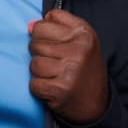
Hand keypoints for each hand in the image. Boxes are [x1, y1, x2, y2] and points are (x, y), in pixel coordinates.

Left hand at [29, 9, 108, 123]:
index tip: (52, 44)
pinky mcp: (61, 90)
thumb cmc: (83, 65)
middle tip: (54, 62)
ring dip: (39, 72)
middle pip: (35, 44)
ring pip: (34, 63)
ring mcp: (70, 70)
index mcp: (83, 33)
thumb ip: (55, 24)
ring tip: (54, 75)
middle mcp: (79, 50)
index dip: (41, 34)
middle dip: (39, 54)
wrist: (97, 103)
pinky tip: (52, 87)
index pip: (42, 24)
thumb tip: (29, 25)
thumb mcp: (78, 38)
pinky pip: (34, 83)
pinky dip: (39, 87)